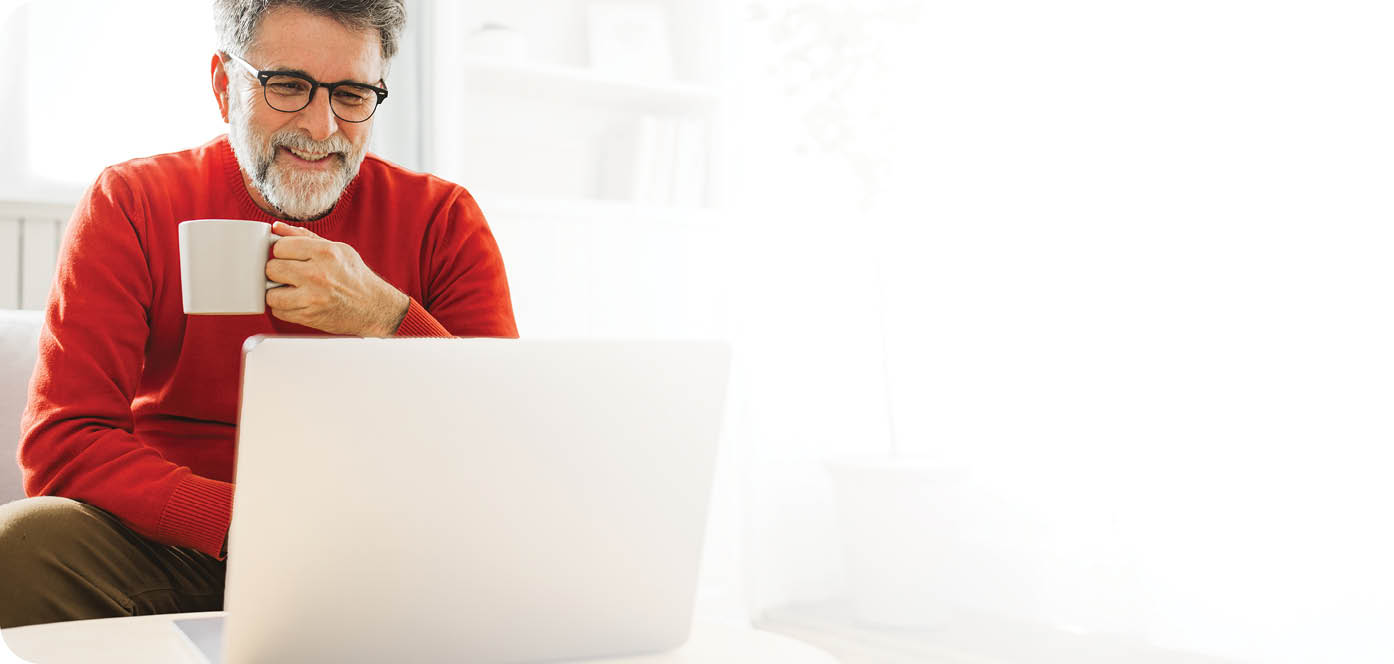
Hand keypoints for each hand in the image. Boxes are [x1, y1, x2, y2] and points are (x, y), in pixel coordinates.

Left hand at [264, 222, 408, 335]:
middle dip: (277, 272)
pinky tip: (297, 302)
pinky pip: (279, 311)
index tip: (289, 257)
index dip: (281, 252)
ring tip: (292, 290)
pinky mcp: (309, 316)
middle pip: (272, 269)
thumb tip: (276, 228)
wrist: (375, 307)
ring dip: (277, 292)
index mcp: (325, 252)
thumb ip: (304, 236)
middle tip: (290, 274)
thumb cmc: (355, 276)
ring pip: (270, 293)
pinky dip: (284, 308)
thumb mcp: (337, 249)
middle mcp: (318, 274)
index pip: (280, 247)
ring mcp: (312, 297)